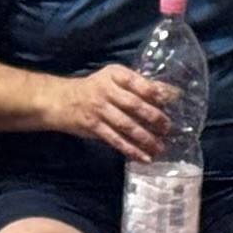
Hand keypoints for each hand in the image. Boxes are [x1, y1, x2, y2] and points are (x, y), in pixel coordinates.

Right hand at [50, 65, 173, 162]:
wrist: (61, 100)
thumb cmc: (95, 88)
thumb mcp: (114, 78)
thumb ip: (139, 83)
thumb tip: (168, 91)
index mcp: (115, 75)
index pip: (137, 82)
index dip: (155, 91)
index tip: (171, 99)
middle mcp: (107, 91)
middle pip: (134, 105)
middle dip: (154, 117)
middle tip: (168, 127)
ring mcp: (100, 110)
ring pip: (126, 125)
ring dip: (145, 138)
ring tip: (160, 147)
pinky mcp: (94, 127)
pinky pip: (115, 140)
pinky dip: (131, 150)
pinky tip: (144, 157)